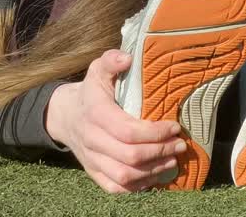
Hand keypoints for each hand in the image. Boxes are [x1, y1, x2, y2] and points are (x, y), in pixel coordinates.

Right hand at [46, 49, 187, 192]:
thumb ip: (111, 60)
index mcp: (96, 113)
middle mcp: (92, 140)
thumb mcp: (97, 70)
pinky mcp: (93, 172)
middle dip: (160, 151)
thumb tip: (128, 58)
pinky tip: (155, 174)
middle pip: (130, 156)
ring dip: (153, 170)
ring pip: (125, 176)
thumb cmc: (90, 91)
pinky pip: (116, 187)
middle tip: (179, 144)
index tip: (174, 126)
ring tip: (172, 159)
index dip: (155, 133)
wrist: (66, 115)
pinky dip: (138, 186)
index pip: (128, 131)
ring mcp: (92, 159)